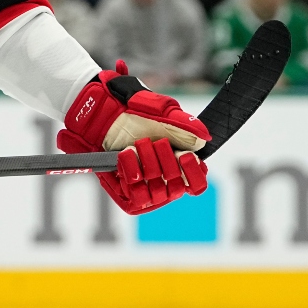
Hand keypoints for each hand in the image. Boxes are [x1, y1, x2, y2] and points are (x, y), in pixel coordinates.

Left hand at [57, 61, 208, 213]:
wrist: (102, 111)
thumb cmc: (133, 111)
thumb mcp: (162, 112)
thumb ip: (186, 124)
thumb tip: (205, 137)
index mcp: (177, 165)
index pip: (196, 185)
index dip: (194, 174)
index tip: (186, 156)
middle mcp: (162, 180)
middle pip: (177, 187)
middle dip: (167, 162)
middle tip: (156, 143)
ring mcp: (143, 187)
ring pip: (158, 192)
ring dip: (149, 165)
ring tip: (138, 145)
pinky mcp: (125, 193)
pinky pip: (137, 197)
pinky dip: (133, 172)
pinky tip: (127, 154)